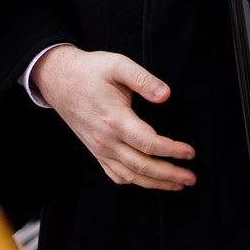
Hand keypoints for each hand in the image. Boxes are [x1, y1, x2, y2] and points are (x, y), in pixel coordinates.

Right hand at [32, 46, 196, 190]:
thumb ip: (143, 79)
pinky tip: (149, 181)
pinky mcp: (95, 151)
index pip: (149, 144)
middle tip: (191, 178)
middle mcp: (106, 139)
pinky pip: (115, 175)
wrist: (58, 80)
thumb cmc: (90, 71)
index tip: (190, 153)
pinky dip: (134, 181)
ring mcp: (99, 148)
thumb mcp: (117, 65)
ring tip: (178, 184)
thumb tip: (165, 95)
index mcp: (115, 119)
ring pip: (130, 175)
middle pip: (143, 166)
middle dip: (170, 174)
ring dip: (156, 183)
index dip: (172, 151)